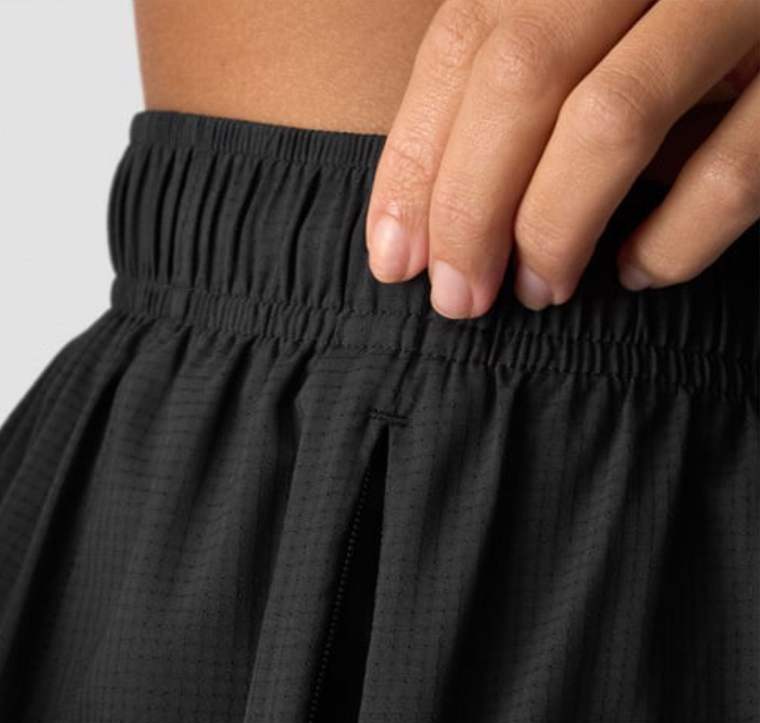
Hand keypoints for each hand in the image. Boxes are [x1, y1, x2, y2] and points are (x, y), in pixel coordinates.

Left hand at [365, 0, 759, 317]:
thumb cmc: (682, 27)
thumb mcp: (594, 26)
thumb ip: (527, 74)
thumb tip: (427, 213)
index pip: (468, 36)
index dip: (416, 156)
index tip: (394, 256)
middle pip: (523, 72)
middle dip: (470, 207)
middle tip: (456, 298)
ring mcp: (745, 0)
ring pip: (612, 116)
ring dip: (553, 228)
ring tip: (535, 292)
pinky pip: (733, 170)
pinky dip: (672, 240)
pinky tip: (634, 273)